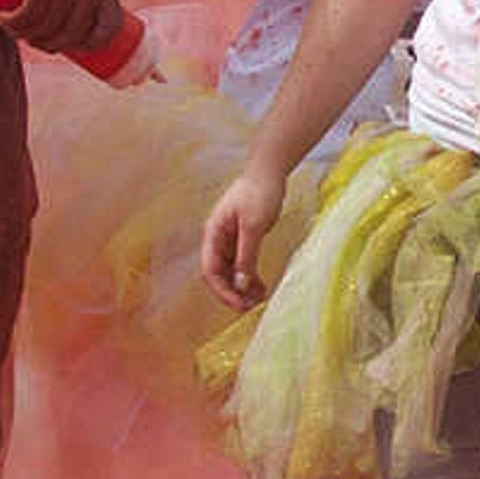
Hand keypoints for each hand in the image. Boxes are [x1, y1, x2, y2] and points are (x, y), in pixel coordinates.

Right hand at [0, 0, 127, 63]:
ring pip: (47, 26)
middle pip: (73, 33)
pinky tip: (6, 22)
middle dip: (50, 45)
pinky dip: (15, 23)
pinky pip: (30, 14)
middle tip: (32, 38)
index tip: (71, 46)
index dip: (92, 44)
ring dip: (26, 35)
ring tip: (13, 29)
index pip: (109, 26)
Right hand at [200, 161, 287, 308]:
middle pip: (219, 275)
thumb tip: (241, 284)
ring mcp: (230, 240)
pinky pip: (242, 265)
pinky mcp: (243, 240)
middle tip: (251, 307)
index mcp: (213, 234)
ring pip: (231, 272)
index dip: (222, 291)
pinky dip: (250, 277)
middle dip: (233, 292)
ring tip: (260, 299)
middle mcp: (218, 239)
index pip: (210, 270)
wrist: (269, 171)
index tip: (239, 304)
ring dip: (242, 287)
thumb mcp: (254, 226)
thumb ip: (247, 255)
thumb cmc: (259, 192)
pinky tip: (262, 286)